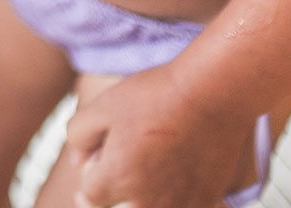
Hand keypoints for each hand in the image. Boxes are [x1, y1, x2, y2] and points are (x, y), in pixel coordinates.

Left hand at [65, 64, 261, 207]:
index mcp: (117, 180)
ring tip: (152, 164)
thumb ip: (78, 136)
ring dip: (145, 196)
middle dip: (115, 187)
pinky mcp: (206, 201)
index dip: (91, 172)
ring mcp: (180, 206)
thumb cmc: (154, 96)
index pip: (89, 195)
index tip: (100, 155)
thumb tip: (78, 162)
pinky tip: (176, 173)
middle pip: (120, 207)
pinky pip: (181, 207)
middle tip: (127, 157)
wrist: (212, 94)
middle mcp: (147, 203)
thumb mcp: (103, 105)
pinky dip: (174, 198)